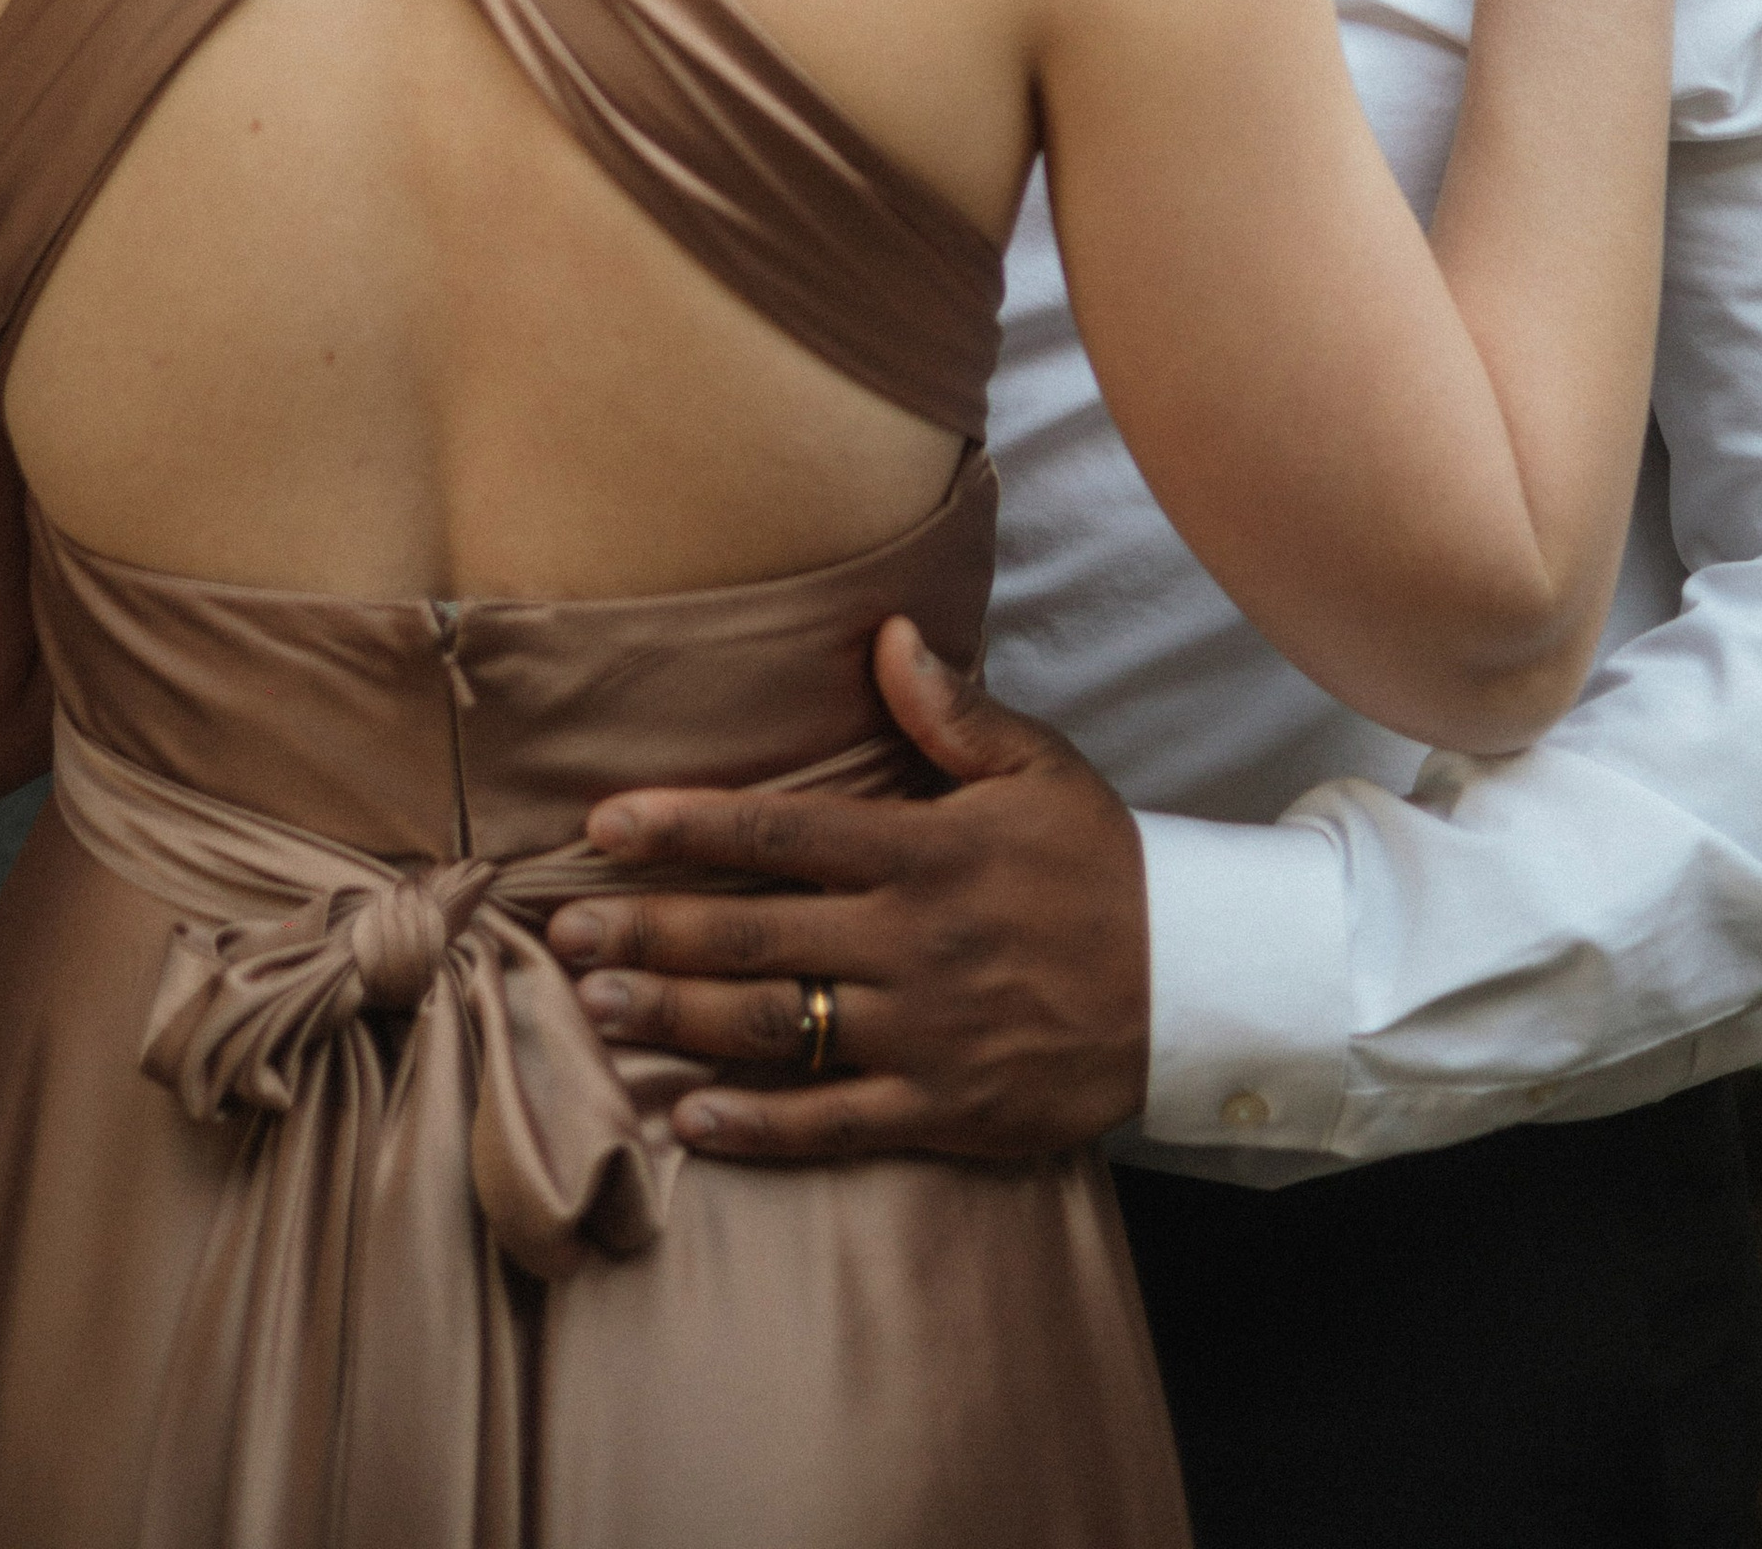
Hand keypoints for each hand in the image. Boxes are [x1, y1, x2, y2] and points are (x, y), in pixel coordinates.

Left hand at [545, 618, 1148, 1162]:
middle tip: (563, 930)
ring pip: (775, 1027)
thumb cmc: (1104, 866)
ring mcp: (923, 1034)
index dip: (685, 827)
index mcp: (925, 851)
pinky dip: (756, 1127)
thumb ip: (953, 711)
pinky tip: (687, 1119)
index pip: (782, 834)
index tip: (604, 825)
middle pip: (753, 934)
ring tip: (596, 1006)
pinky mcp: (943, 1111)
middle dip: (650, 927)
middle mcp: (910, 943)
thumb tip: (886, 634)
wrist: (1198, 988)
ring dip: (677, 1017)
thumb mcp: (1040, 769)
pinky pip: (831, 1124)